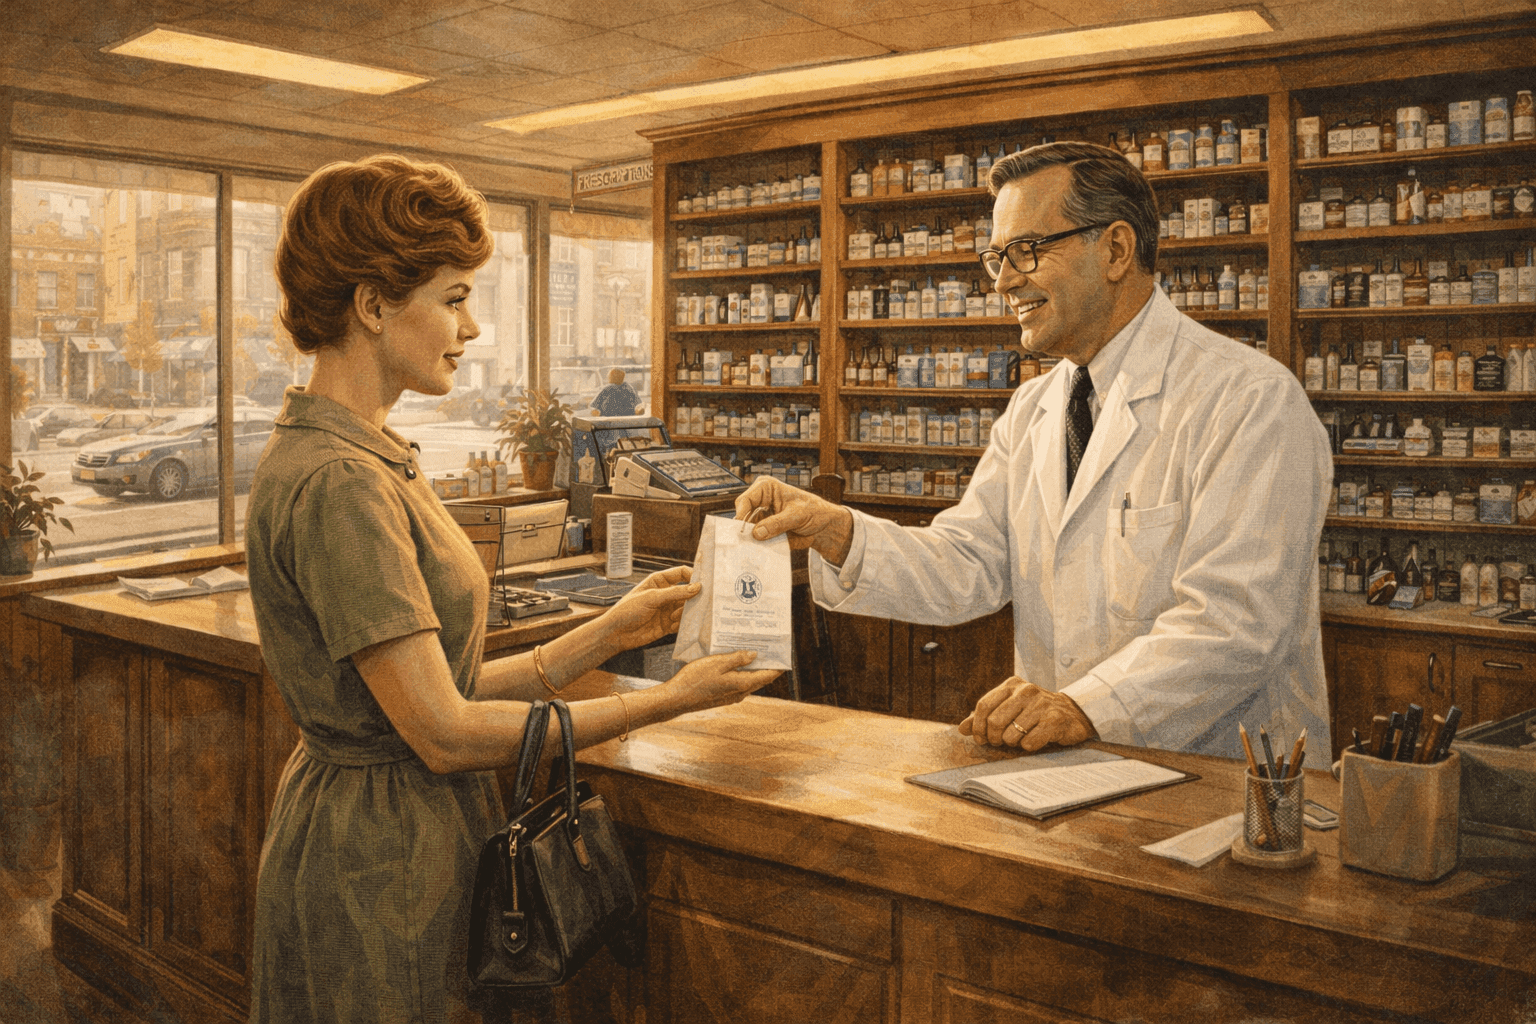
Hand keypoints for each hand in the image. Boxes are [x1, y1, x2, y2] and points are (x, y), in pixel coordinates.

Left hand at [597, 566, 698, 653]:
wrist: (615, 634)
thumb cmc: (626, 611)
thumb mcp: (651, 597)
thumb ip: (674, 592)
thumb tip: (696, 587)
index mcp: (659, 581)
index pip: (682, 573)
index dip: (693, 576)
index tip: (703, 583)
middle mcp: (665, 594)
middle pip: (687, 592)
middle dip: (693, 598)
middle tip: (700, 603)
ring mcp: (667, 609)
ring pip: (686, 608)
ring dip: (685, 613)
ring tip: (673, 617)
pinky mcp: (667, 625)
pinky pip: (681, 623)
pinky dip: (682, 624)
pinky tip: (673, 626)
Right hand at [657, 650, 780, 716]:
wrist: (677, 699)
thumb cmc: (694, 680)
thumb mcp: (717, 663)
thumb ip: (737, 659)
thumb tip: (754, 655)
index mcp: (742, 684)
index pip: (768, 675)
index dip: (778, 665)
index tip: (783, 654)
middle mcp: (740, 693)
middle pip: (760, 678)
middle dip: (766, 664)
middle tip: (768, 647)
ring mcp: (731, 696)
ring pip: (749, 681)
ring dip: (753, 668)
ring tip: (752, 651)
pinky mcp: (723, 696)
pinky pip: (738, 683)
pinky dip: (741, 673)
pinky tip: (735, 663)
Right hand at [734, 477, 854, 563]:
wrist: (824, 526)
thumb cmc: (814, 511)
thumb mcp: (797, 515)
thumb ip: (777, 524)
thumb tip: (757, 533)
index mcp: (766, 488)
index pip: (745, 500)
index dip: (741, 515)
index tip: (743, 531)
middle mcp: (760, 501)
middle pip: (742, 516)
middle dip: (744, 531)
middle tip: (745, 544)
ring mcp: (761, 517)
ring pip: (748, 531)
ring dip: (752, 542)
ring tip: (756, 551)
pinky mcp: (765, 531)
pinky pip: (757, 541)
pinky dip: (760, 547)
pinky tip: (762, 553)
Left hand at [958, 677, 1097, 751]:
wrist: (1073, 713)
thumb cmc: (1035, 712)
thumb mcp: (1010, 708)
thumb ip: (985, 716)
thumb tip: (962, 728)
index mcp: (1012, 685)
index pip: (983, 705)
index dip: (977, 726)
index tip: (980, 738)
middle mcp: (1026, 691)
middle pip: (994, 721)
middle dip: (994, 738)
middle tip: (1001, 742)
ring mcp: (1041, 704)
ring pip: (1011, 734)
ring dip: (1013, 743)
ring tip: (1021, 739)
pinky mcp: (1055, 720)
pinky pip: (1030, 742)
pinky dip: (1028, 746)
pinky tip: (1035, 740)